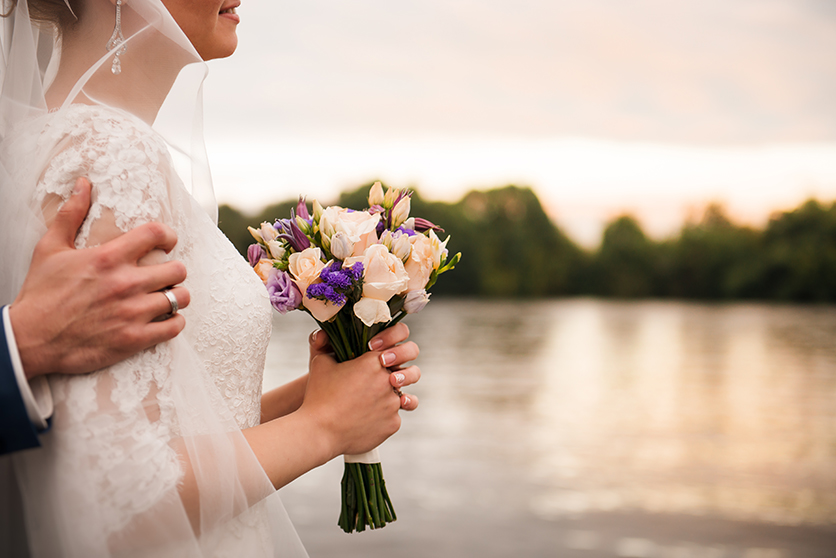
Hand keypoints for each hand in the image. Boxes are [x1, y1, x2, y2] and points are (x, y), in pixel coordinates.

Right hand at [8, 178, 189, 377]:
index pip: (156, 234)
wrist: (30, 339)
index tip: (167, 242)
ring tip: (165, 297)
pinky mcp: (134, 338)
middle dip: (174, 270)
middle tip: (164, 275)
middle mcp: (125, 283)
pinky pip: (174, 326)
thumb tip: (83, 184)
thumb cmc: (41, 293)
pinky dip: (174, 322)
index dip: (168, 236)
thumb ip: (71, 214)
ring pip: (180, 298)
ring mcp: (132, 312)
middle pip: (178, 269)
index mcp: (108, 258)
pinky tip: (164, 319)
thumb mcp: (50, 248)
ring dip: (176, 296)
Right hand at [301, 323, 420, 457]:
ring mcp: (393, 404)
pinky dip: (383, 418)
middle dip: (404, 375)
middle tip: (391, 380)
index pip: (396, 345)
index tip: (380, 357)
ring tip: (376, 402)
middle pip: (411, 373)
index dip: (390, 350)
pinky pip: (394, 417)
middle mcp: (388, 380)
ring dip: (391, 398)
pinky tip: (366, 420)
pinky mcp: (393, 424)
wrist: (319, 432)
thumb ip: (328, 345)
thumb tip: (326, 335)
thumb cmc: (318, 395)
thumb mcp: (321, 363)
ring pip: (402, 397)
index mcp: (373, 361)